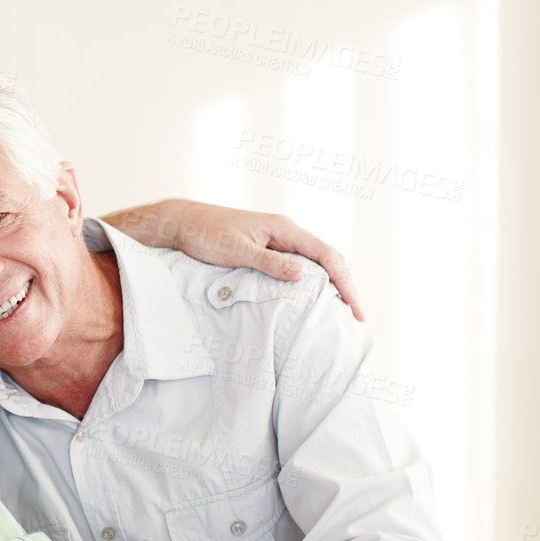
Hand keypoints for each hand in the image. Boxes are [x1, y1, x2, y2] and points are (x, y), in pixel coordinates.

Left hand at [114, 200, 363, 321]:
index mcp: (283, 229)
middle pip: (327, 259)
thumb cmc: (205, 234)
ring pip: (315, 263)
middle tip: (357, 317)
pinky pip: (298, 266)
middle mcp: (285, 232)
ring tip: (343, 313)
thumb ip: (268, 262)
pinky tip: (313, 300)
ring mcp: (277, 240)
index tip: (356, 309)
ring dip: (331, 285)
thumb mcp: (236, 250)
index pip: (327, 255)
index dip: (346, 283)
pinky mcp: (267, 248)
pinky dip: (311, 283)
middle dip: (345, 286)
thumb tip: (302, 274)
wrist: (182, 223)